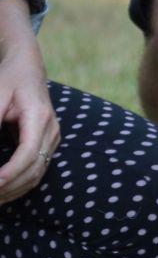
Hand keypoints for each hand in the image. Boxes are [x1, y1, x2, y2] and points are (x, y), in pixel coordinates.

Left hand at [0, 1, 59, 203]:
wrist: (27, 66)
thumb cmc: (10, 78)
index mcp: (39, 116)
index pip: (28, 153)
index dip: (10, 173)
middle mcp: (51, 129)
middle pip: (34, 169)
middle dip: (10, 187)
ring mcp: (52, 137)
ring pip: (37, 174)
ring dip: (14, 190)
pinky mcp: (48, 142)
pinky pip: (37, 170)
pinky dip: (20, 184)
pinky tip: (3, 190)